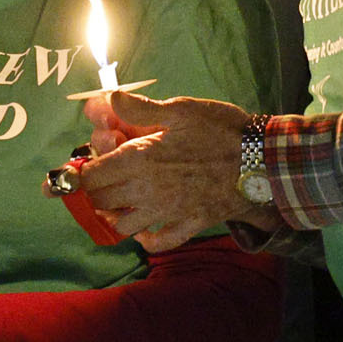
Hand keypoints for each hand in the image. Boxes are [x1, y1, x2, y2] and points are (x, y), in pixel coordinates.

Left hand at [73, 91, 252, 251]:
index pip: (90, 177)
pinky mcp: (188, 225)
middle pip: (100, 202)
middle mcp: (146, 192)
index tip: (78, 169)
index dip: (78, 173)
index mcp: (139, 160)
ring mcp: (167, 212)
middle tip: (103, 179)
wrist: (264, 160)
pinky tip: (147, 228)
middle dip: (95, 191)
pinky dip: (148, 238)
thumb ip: (139, 108)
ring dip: (115, 216)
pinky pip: (158, 242)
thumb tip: (107, 100)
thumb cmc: (222, 130)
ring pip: (122, 227)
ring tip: (120, 203)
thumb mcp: (181, 109)